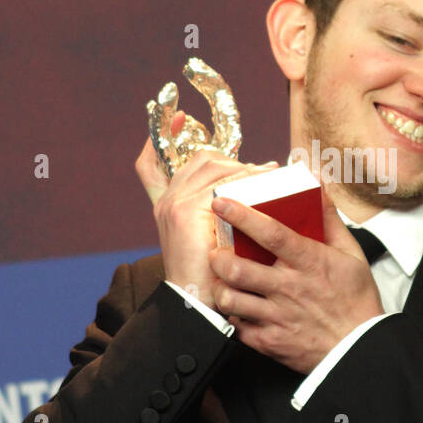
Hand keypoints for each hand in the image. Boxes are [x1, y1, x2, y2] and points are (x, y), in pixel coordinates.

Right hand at [135, 111, 277, 309]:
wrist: (198, 306)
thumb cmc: (213, 278)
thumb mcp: (213, 243)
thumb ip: (221, 217)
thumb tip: (252, 191)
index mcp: (167, 206)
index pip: (151, 163)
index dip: (159, 135)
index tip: (178, 115)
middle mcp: (167, 201)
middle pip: (200, 158)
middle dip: (234, 159)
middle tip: (264, 170)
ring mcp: (174, 204)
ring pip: (215, 167)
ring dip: (246, 168)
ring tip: (271, 176)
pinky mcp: (185, 211)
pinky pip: (222, 182)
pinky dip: (247, 179)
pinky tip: (266, 184)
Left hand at [208, 183, 384, 374]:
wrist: (359, 347)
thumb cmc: (356, 300)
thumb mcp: (351, 254)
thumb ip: (331, 221)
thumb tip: (319, 189)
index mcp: (308, 262)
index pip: (269, 233)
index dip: (241, 215)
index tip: (220, 202)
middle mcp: (288, 288)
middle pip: (237, 268)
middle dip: (217, 257)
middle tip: (216, 252)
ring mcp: (277, 317)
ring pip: (230, 299)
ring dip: (220, 288)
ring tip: (222, 282)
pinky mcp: (270, 341)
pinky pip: (237, 327)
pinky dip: (232, 316)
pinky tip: (238, 309)